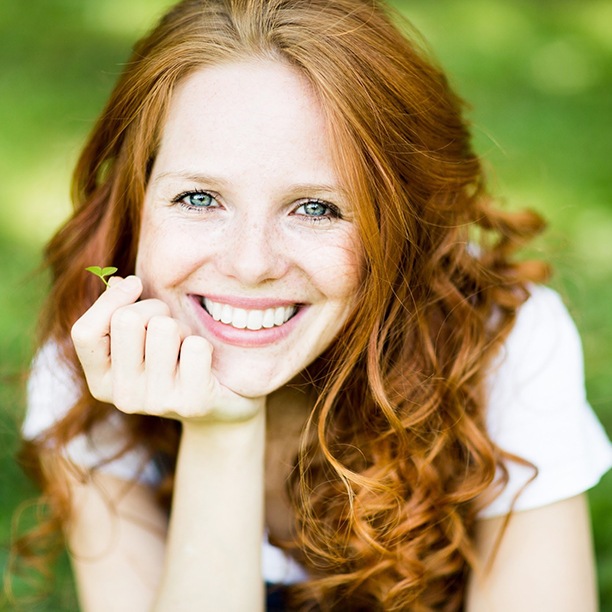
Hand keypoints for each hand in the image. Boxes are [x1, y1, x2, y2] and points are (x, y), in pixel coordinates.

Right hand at [71, 276, 262, 421]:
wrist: (218, 405)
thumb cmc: (174, 360)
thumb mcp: (141, 340)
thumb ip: (121, 312)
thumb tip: (118, 282)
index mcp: (101, 381)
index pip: (84, 333)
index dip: (110, 299)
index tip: (136, 284)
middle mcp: (124, 397)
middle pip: (127, 320)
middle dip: (155, 309)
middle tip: (170, 327)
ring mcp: (157, 403)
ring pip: (164, 328)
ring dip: (181, 328)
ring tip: (186, 347)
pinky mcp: (192, 403)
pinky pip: (195, 346)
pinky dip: (203, 345)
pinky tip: (203, 363)